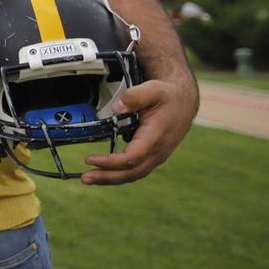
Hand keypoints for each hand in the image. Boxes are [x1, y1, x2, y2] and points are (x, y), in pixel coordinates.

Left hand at [81, 78, 196, 184]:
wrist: (183, 102)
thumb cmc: (168, 97)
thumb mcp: (154, 90)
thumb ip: (135, 96)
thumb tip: (117, 107)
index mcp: (156, 136)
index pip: (132, 157)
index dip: (111, 162)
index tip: (91, 159)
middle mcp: (157, 151)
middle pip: (132, 172)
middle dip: (107, 177)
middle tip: (85, 177)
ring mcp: (156, 156)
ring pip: (134, 174)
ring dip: (111, 178)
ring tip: (90, 178)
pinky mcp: (153, 156)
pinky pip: (136, 170)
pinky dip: (120, 174)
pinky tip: (105, 173)